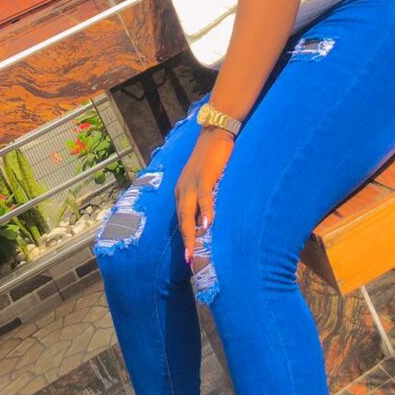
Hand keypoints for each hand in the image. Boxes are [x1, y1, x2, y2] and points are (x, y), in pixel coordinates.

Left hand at [175, 128, 234, 263]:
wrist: (214, 133)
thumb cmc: (212, 157)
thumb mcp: (205, 178)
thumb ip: (204, 195)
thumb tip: (209, 215)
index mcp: (182, 191)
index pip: (181, 219)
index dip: (184, 237)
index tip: (188, 255)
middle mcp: (182, 189)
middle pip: (181, 220)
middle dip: (185, 242)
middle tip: (188, 261)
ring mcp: (191, 183)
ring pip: (188, 213)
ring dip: (190, 234)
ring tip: (191, 252)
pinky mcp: (204, 177)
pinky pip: (203, 198)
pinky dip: (205, 212)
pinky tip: (207, 225)